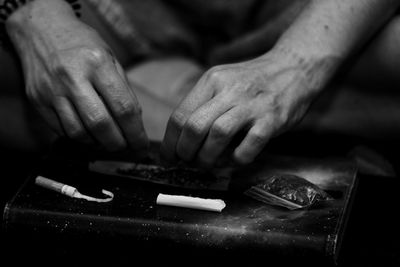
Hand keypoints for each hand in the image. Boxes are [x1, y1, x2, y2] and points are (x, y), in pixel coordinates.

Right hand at [6, 0, 147, 151]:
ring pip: (78, 132)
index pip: (123, 108)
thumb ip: (122, 88)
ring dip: (97, 144)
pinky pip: (61, 129)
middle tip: (125, 147)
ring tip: (107, 141)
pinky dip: (79, 138)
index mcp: (98, 63)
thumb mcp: (110, 57)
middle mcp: (73, 77)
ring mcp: (52, 90)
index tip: (141, 145)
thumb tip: (134, 123)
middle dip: (117, 143)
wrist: (40, 28)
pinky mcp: (37, 100)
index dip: (135, 133)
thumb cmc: (83, 44)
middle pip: (100, 124)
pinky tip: (88, 134)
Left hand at [161, 48, 334, 166]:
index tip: (168, 158)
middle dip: (184, 152)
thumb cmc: (253, 82)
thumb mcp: (223, 82)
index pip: (179, 115)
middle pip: (194, 126)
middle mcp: (229, 90)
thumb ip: (203, 105)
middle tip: (187, 162)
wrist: (294, 67)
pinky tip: (235, 159)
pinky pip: (249, 146)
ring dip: (207, 157)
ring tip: (207, 164)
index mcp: (212, 80)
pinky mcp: (272, 119)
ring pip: (217, 135)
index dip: (170, 143)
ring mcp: (252, 104)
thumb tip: (179, 140)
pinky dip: (237, 159)